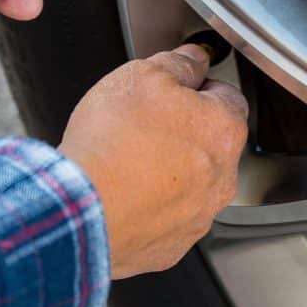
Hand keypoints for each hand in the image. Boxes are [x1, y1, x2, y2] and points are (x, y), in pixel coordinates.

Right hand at [59, 45, 248, 278]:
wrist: (79, 208)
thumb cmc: (112, 142)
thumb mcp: (143, 75)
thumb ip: (178, 63)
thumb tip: (193, 59)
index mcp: (224, 131)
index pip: (226, 98)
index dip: (197, 89)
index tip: (173, 90)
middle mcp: (222, 179)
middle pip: (209, 146)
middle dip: (182, 134)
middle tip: (141, 126)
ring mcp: (197, 217)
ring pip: (189, 186)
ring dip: (166, 173)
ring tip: (126, 163)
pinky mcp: (170, 247)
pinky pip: (165, 220)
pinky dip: (148, 208)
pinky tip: (122, 195)